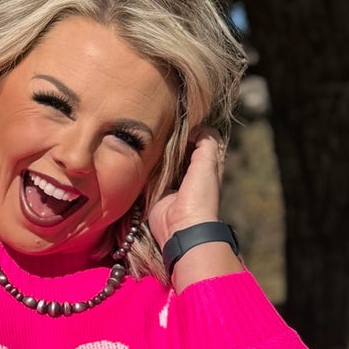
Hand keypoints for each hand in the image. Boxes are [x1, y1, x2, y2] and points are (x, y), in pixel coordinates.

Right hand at [147, 127, 239, 285]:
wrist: (181, 227)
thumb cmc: (200, 196)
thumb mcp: (209, 163)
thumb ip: (206, 141)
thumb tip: (194, 128)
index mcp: (205, 166)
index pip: (199, 141)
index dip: (192, 131)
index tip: (181, 122)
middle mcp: (188, 173)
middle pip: (179, 149)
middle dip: (171, 139)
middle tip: (160, 126)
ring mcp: (170, 182)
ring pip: (163, 158)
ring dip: (156, 150)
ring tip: (148, 136)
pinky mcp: (153, 190)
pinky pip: (148, 171)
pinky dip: (145, 163)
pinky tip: (140, 152)